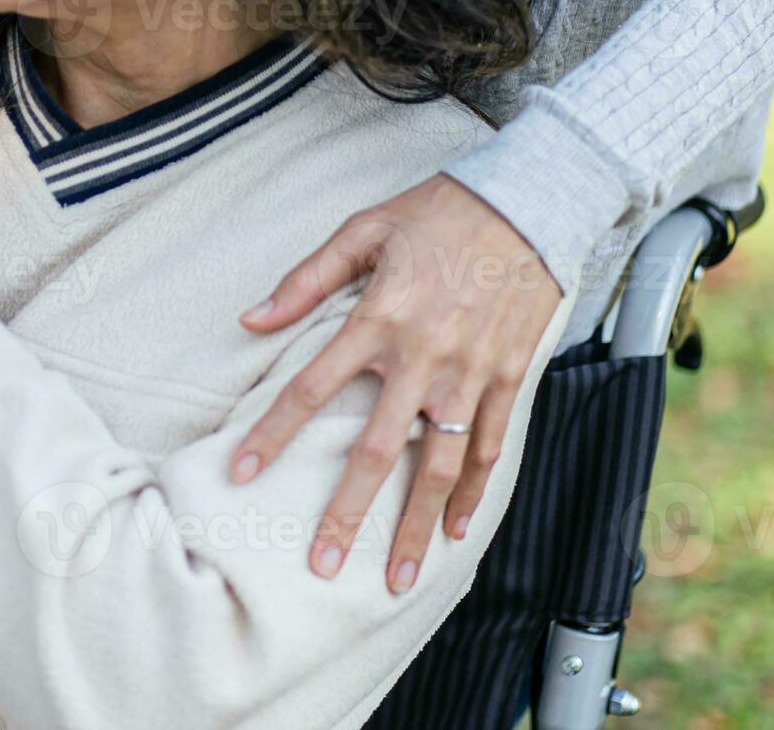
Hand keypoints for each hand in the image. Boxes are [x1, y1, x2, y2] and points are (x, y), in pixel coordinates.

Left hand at [230, 174, 561, 593]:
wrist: (533, 200)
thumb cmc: (439, 212)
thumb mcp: (364, 229)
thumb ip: (306, 279)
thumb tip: (251, 320)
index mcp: (377, 318)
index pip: (310, 388)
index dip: (272, 435)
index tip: (241, 475)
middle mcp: (422, 356)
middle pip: (376, 450)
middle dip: (346, 514)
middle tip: (320, 564)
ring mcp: (471, 373)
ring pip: (440, 466)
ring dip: (415, 525)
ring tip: (395, 575)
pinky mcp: (511, 377)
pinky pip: (491, 447)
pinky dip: (474, 494)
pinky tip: (453, 531)